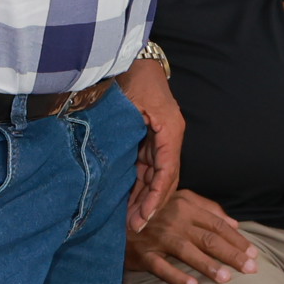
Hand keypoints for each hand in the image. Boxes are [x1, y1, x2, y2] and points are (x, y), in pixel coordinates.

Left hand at [121, 55, 185, 229]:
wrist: (132, 57)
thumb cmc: (131, 76)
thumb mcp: (128, 104)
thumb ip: (125, 132)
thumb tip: (114, 165)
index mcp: (170, 129)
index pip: (167, 172)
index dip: (156, 197)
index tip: (145, 217)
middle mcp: (170, 136)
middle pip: (165, 179)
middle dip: (151, 204)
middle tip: (136, 227)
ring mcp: (161, 138)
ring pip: (156, 176)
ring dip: (144, 198)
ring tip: (132, 221)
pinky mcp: (150, 138)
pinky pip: (147, 167)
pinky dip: (139, 185)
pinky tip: (129, 201)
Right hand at [125, 187, 256, 283]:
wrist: (116, 222)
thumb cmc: (154, 213)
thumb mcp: (180, 201)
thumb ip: (208, 209)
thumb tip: (234, 224)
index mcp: (184, 206)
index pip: (217, 224)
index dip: (237, 239)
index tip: (253, 253)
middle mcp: (173, 220)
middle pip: (208, 238)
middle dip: (232, 254)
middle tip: (251, 269)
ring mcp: (157, 237)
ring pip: (187, 252)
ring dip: (208, 265)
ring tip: (227, 278)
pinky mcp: (143, 254)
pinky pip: (162, 267)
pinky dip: (177, 276)